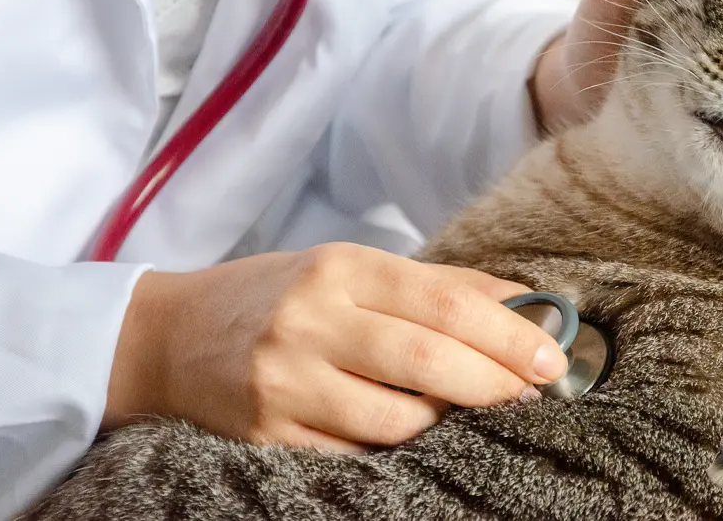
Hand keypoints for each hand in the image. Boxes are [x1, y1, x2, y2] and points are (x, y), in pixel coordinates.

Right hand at [103, 242, 568, 452]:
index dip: (509, 334)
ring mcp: (283, 383)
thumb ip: (440, 284)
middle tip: (534, 394)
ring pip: (398, 420)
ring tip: (466, 413)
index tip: (551, 357)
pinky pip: (356, 455)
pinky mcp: (266, 436)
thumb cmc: (279, 296)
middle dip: (496, 384)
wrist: (172, 336)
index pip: (446, 302)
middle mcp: (309, 322)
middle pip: (429, 360)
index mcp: (339, 268)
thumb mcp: (351, 268)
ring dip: (448, 424)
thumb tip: (528, 303)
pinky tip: (413, 434)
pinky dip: (397, 449)